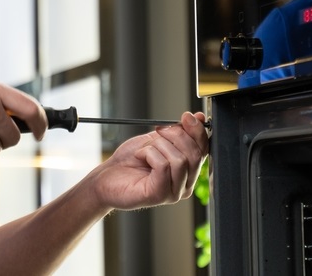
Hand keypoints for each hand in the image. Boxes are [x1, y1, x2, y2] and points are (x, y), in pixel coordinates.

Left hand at [87, 112, 208, 209]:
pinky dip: (149, 154)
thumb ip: (179, 132)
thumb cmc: (130, 160)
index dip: (198, 131)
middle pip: (195, 154)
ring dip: (159, 146)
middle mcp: (185, 185)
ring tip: (145, 149)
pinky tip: (140, 157)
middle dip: (176, 136)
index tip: (187, 116)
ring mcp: (174, 193)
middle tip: (158, 131)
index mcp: (188, 171)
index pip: (204, 150)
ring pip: (180, 160)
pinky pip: (163, 166)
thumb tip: (198, 117)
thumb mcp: (158, 139)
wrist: (107, 175)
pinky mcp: (160, 196)